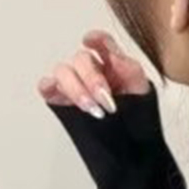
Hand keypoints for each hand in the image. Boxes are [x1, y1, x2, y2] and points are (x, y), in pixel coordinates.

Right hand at [35, 31, 150, 119]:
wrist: (129, 149)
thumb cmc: (137, 121)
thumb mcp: (142, 93)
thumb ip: (131, 70)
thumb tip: (115, 55)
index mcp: (112, 66)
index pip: (102, 43)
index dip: (96, 39)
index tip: (91, 42)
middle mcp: (91, 71)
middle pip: (81, 59)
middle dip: (92, 78)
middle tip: (105, 99)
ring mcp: (74, 84)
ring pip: (63, 71)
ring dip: (76, 88)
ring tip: (92, 108)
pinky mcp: (60, 99)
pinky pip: (46, 86)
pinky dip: (50, 88)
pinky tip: (66, 100)